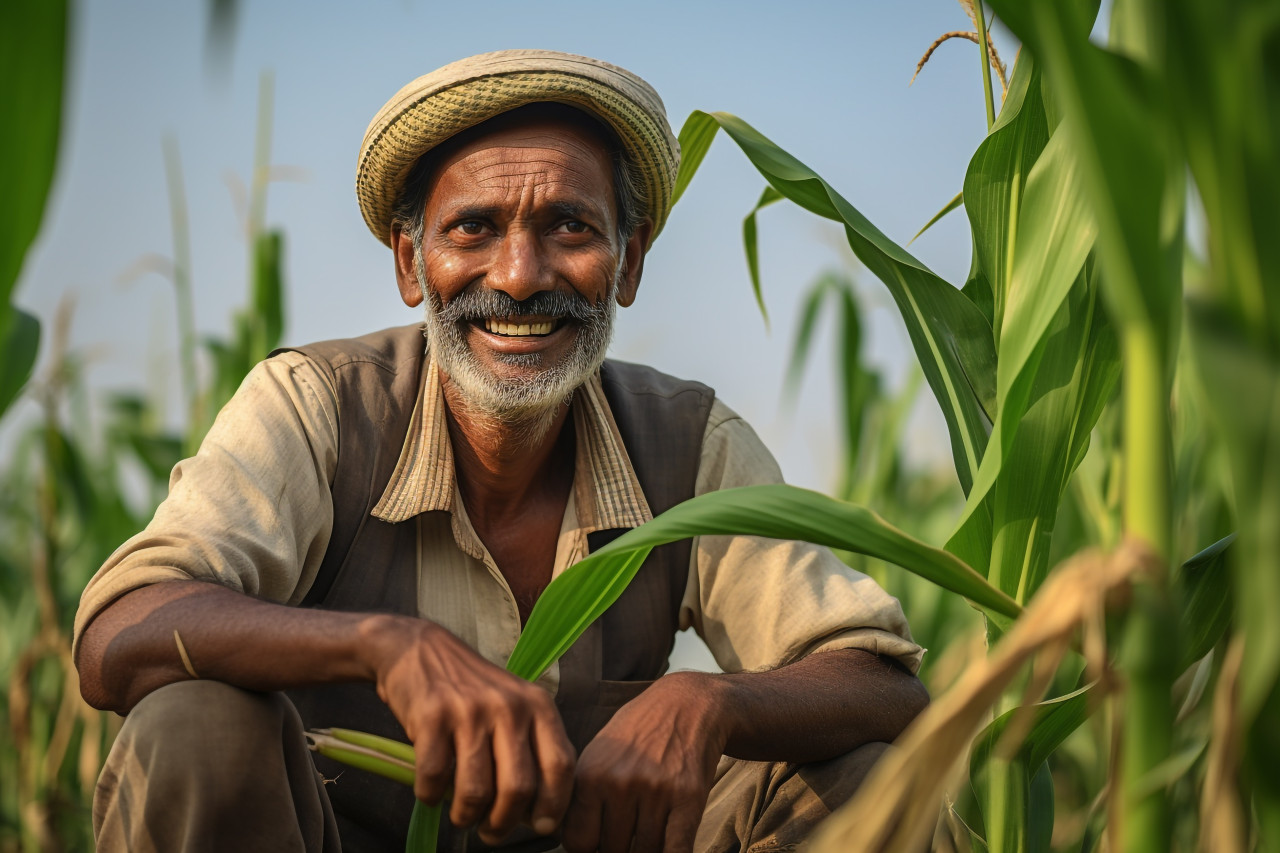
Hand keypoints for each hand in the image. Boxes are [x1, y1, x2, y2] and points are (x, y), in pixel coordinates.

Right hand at [361, 616, 575, 841]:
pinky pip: (434, 779)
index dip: (554, 805)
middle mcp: (509, 706)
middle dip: (504, 823)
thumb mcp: (515, 706)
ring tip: (462, 816)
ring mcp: (470, 710)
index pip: (560, 766)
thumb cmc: (472, 691)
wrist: (418, 651)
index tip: (540, 826)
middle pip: (518, 788)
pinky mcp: (432, 716)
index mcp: (537, 705)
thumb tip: (541, 816)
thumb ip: (533, 749)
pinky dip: (430, 797)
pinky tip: (431, 792)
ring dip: (466, 816)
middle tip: (491, 832)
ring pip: (476, 791)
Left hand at [561, 672, 729, 852]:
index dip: (587, 846)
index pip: (577, 842)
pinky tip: (670, 846)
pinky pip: (676, 850)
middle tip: (627, 832)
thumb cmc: (640, 731)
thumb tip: (570, 840)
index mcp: (592, 773)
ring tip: (648, 831)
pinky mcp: (689, 798)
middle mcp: (621, 783)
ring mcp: (656, 791)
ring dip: (646, 850)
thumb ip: (583, 793)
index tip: (598, 839)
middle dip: (619, 848)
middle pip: (612, 851)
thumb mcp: (600, 751)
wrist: (689, 702)